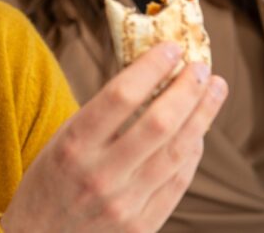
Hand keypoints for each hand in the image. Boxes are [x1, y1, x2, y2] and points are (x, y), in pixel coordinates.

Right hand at [1, 43, 227, 232]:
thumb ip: (101, 115)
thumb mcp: (61, 139)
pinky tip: (199, 132)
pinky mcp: (141, 227)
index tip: (171, 48)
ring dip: (202, 116)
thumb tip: (148, 77)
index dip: (152, 67)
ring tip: (214, 91)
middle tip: (202, 67)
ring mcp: (124, 205)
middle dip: (188, 89)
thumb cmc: (49, 181)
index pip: (122, 95)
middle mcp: (100, 174)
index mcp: (74, 145)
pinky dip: (192, 153)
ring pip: (177, 152)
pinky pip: (177, 183)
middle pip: (159, 122)